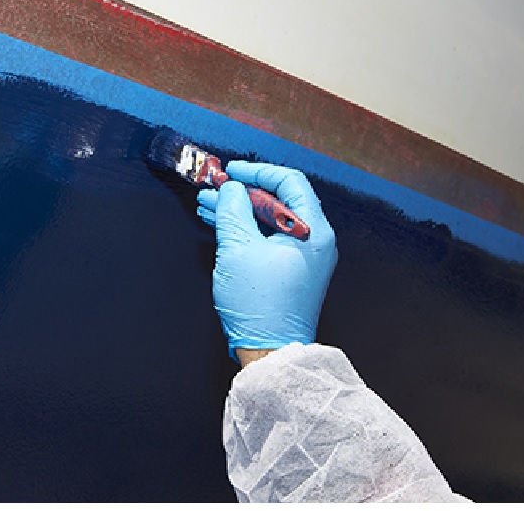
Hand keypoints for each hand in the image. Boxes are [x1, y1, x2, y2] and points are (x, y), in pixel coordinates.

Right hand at [197, 161, 336, 360]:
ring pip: (270, 220)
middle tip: (216, 187)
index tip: (232, 172)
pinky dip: (245, 229)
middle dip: (243, 191)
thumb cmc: (261, 307)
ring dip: (239, 210)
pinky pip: (268, 238)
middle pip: (279, 200)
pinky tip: (220, 223)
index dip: (257, 172)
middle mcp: (315, 241)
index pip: (289, 182)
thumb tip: (231, 189)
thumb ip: (233, 210)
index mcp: (313, 231)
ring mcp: (304, 257)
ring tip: (208, 203)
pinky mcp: (291, 270)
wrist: (270, 352)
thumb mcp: (238, 249)